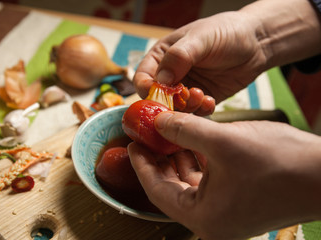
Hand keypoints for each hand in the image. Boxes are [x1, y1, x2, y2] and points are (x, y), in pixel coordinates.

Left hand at [127, 111, 320, 239]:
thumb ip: (184, 130)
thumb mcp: (223, 141)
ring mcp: (225, 210)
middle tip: (147, 135)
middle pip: (170, 186)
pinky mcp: (236, 198)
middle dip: (158, 158)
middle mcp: (211, 219)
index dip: (141, 165)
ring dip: (177, 156)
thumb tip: (157, 121)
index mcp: (203, 217)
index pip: (156, 190)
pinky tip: (190, 139)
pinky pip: (206, 178)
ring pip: (188, 180)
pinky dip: (195, 159)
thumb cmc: (280, 163)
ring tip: (166, 132)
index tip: (132, 143)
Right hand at [134, 11, 266, 104]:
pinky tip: (211, 100)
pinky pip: (195, 113)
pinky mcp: (202, 99)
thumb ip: (179, 56)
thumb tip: (160, 80)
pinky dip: (200, 111)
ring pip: (175, 109)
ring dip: (186, 108)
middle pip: (157, 98)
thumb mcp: (201, 38)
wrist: (257, 43)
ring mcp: (186, 88)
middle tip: (185, 99)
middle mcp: (171, 74)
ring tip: (202, 96)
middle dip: (168, 103)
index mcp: (163, 56)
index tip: (157, 95)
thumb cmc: (227, 32)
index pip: (143, 77)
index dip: (146, 88)